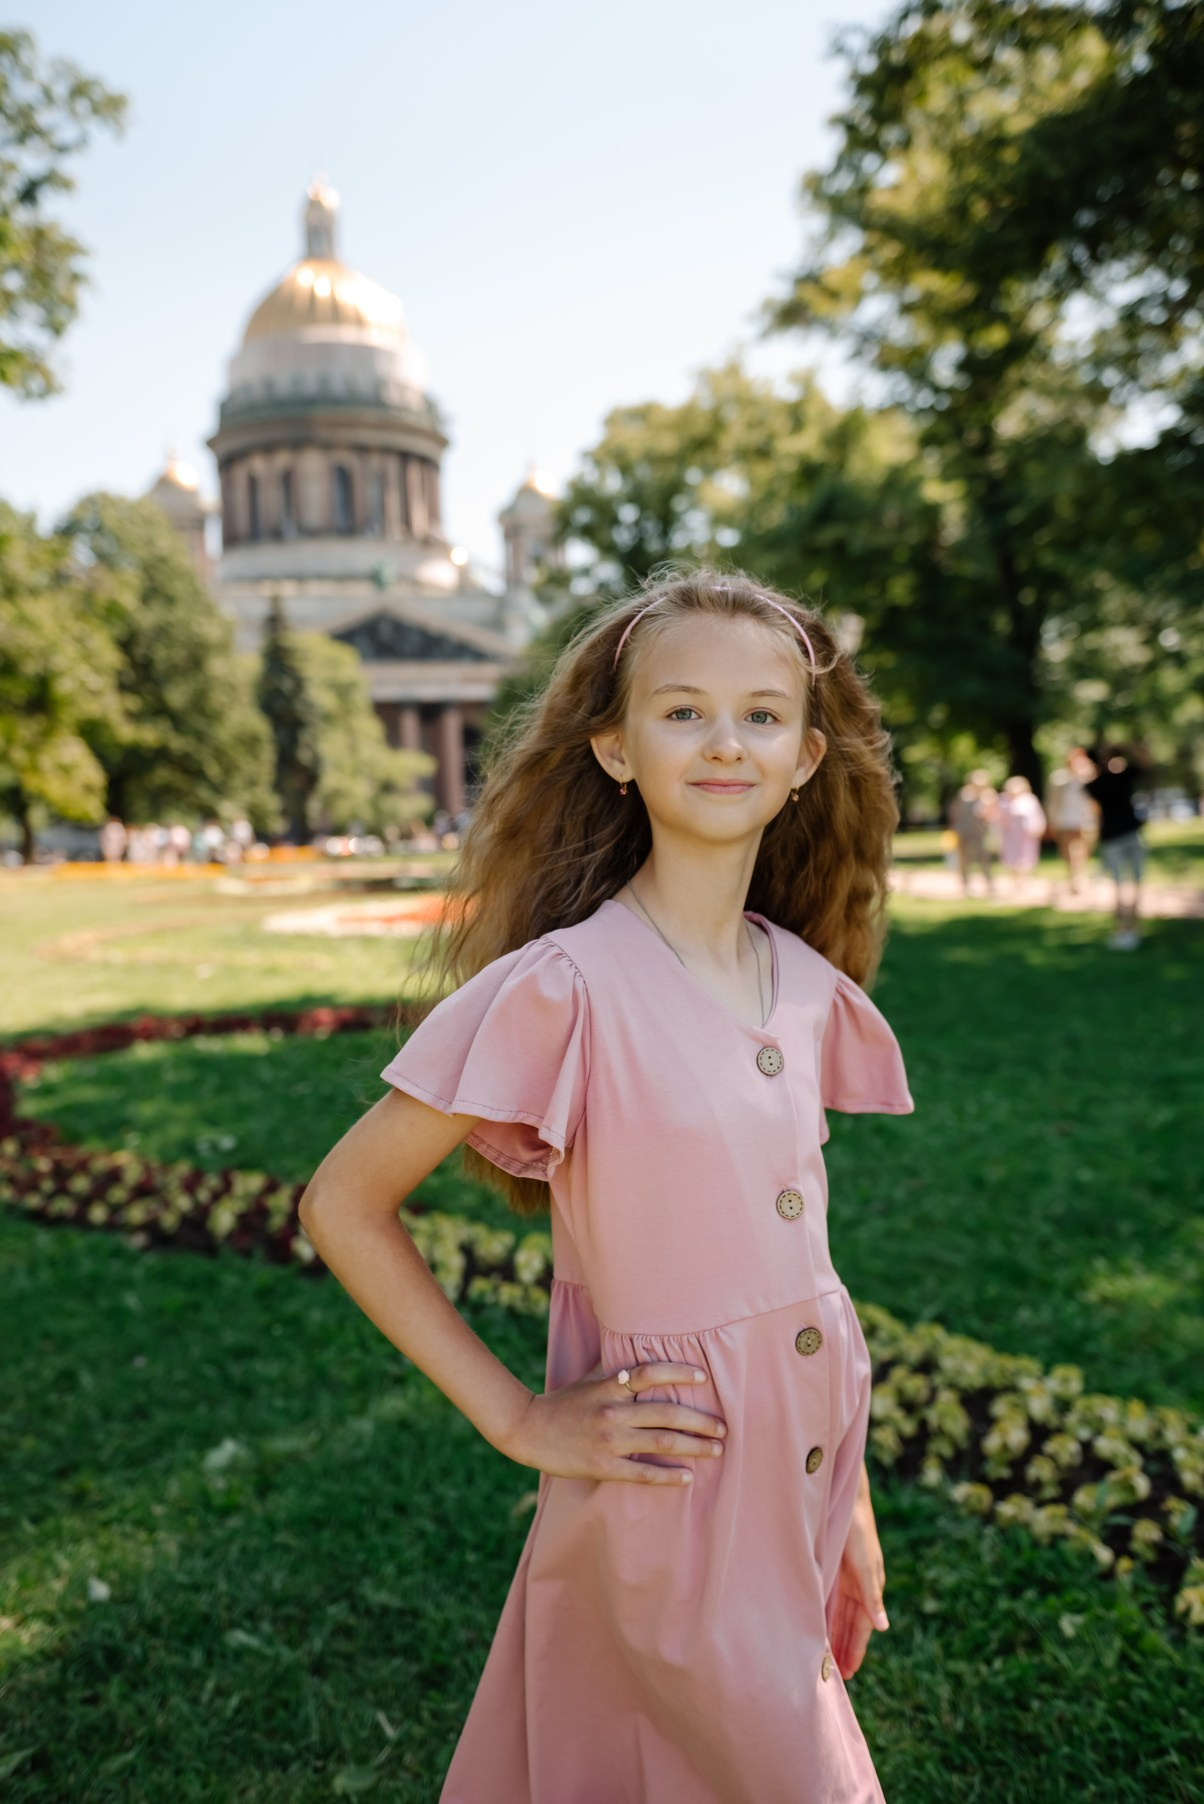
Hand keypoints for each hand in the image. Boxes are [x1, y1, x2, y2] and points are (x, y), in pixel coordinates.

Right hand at [501, 1361, 726, 1485]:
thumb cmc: (565, 1402)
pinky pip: (643, 1473)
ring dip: (694, 1446)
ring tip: (716, 1449)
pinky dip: (668, 1475)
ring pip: (661, 1443)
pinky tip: (687, 1477)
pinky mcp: (603, 1465)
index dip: (678, 1372)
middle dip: (700, 1420)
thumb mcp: (590, 1378)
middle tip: (723, 1427)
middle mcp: (613, 1411)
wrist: (530, 1430)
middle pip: (666, 1413)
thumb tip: (644, 1350)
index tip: (704, 1378)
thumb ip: (617, 1369)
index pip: (649, 1372)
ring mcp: (609, 1440)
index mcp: (610, 1386)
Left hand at [830, 1490, 888, 1678]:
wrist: (845, 1498)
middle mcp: (856, 1587)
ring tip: (823, 1658)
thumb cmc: (858, 1530)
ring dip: (832, 1635)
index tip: (850, 1674)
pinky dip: (823, 1615)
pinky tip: (813, 1627)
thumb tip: (883, 1628)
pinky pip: (826, 1599)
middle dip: (843, 1648)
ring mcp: (843, 1579)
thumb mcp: (865, 1566)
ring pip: (836, 1615)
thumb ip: (872, 1597)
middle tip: (834, 1675)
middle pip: (848, 1626)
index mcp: (869, 1588)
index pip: (862, 1628)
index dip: (855, 1649)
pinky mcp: (830, 1569)